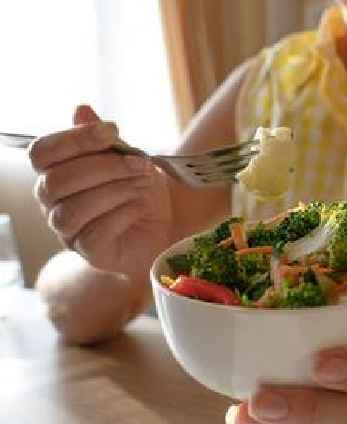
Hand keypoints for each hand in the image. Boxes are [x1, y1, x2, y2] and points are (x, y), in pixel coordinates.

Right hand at [31, 105, 172, 275]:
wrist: (164, 226)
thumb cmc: (139, 189)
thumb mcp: (128, 157)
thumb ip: (104, 139)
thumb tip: (81, 109)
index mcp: (55, 172)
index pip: (42, 152)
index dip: (75, 139)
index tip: (114, 131)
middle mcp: (52, 202)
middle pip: (58, 180)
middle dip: (104, 166)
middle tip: (140, 163)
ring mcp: (67, 230)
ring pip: (73, 209)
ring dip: (114, 191)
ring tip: (142, 185)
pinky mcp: (88, 251)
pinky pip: (94, 233)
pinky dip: (122, 215)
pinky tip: (139, 208)